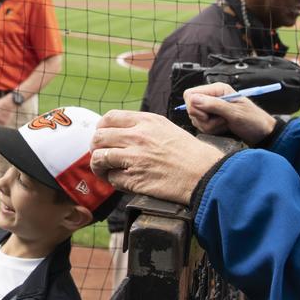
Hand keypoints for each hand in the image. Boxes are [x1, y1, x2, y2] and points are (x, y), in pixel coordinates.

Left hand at [89, 110, 223, 205]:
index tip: (102, 136)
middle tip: (100, 155)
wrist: (204, 173)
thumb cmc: (190, 153)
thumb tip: (122, 132)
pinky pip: (111, 178)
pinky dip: (112, 181)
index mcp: (146, 121)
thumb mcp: (167, 128)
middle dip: (95, 147)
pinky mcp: (134, 179)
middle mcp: (137, 136)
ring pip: (99, 158)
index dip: (100, 128)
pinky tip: (121, 181)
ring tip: (104, 171)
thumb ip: (143, 127)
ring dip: (99, 166)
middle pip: (99, 137)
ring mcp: (134, 158)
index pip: (109, 118)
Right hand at [183, 83, 277, 144]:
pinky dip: (211, 130)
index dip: (194, 106)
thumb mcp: (234, 113)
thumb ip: (213, 105)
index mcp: (217, 90)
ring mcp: (211, 108)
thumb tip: (193, 99)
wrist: (262, 133)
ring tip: (225, 124)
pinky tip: (223, 127)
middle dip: (203, 119)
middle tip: (220, 120)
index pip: (190, 94)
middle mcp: (212, 97)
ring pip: (196, 119)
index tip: (207, 115)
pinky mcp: (212, 119)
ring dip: (209, 126)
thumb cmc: (253, 120)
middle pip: (191, 108)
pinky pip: (201, 126)